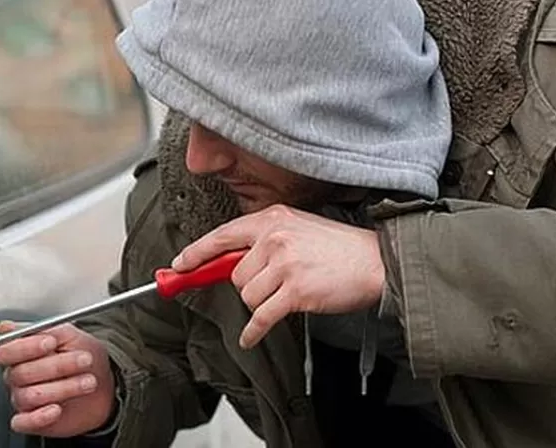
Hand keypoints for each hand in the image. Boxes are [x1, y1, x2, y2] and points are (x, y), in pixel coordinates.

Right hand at [0, 322, 115, 437]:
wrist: (104, 385)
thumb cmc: (84, 358)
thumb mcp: (70, 335)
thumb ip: (42, 329)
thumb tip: (7, 327)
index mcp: (21, 353)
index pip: (7, 351)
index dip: (26, 347)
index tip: (51, 343)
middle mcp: (18, 377)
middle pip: (22, 373)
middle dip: (58, 366)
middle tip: (84, 360)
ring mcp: (24, 399)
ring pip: (29, 396)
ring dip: (63, 388)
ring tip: (88, 382)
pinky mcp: (31, 420)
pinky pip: (23, 422)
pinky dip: (39, 417)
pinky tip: (56, 409)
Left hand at [173, 205, 385, 348]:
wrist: (376, 262)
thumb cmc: (339, 248)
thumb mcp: (298, 228)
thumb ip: (265, 240)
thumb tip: (228, 261)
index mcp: (272, 219)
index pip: (222, 236)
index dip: (196, 253)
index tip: (179, 266)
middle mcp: (275, 238)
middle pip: (234, 274)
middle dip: (248, 286)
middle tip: (274, 285)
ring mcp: (285, 265)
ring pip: (247, 296)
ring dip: (261, 304)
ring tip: (287, 295)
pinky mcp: (295, 292)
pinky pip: (260, 318)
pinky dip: (253, 332)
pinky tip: (251, 336)